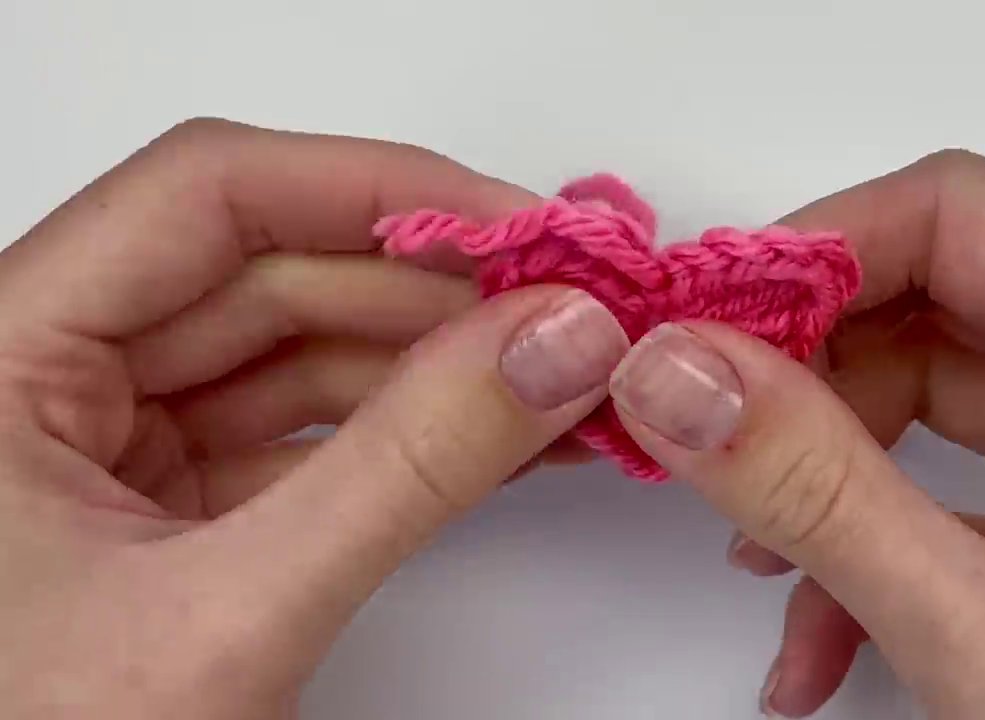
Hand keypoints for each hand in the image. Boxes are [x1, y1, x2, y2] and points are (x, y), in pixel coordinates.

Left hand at [0, 119, 628, 718]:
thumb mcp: (227, 615)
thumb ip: (406, 470)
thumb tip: (553, 347)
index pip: (208, 198)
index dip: (377, 188)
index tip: (517, 225)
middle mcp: (47, 379)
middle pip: (273, 270)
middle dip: (437, 287)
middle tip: (569, 307)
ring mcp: (115, 446)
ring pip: (303, 353)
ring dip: (440, 361)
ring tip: (562, 373)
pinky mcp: (176, 511)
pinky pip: (311, 434)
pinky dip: (412, 431)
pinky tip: (505, 431)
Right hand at [606, 150, 984, 717]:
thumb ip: (823, 499)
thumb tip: (680, 377)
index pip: (961, 220)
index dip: (819, 249)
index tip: (704, 320)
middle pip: (935, 309)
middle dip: (805, 380)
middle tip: (701, 433)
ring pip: (933, 412)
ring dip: (827, 485)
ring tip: (756, 571)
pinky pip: (957, 501)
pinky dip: (874, 554)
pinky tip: (820, 645)